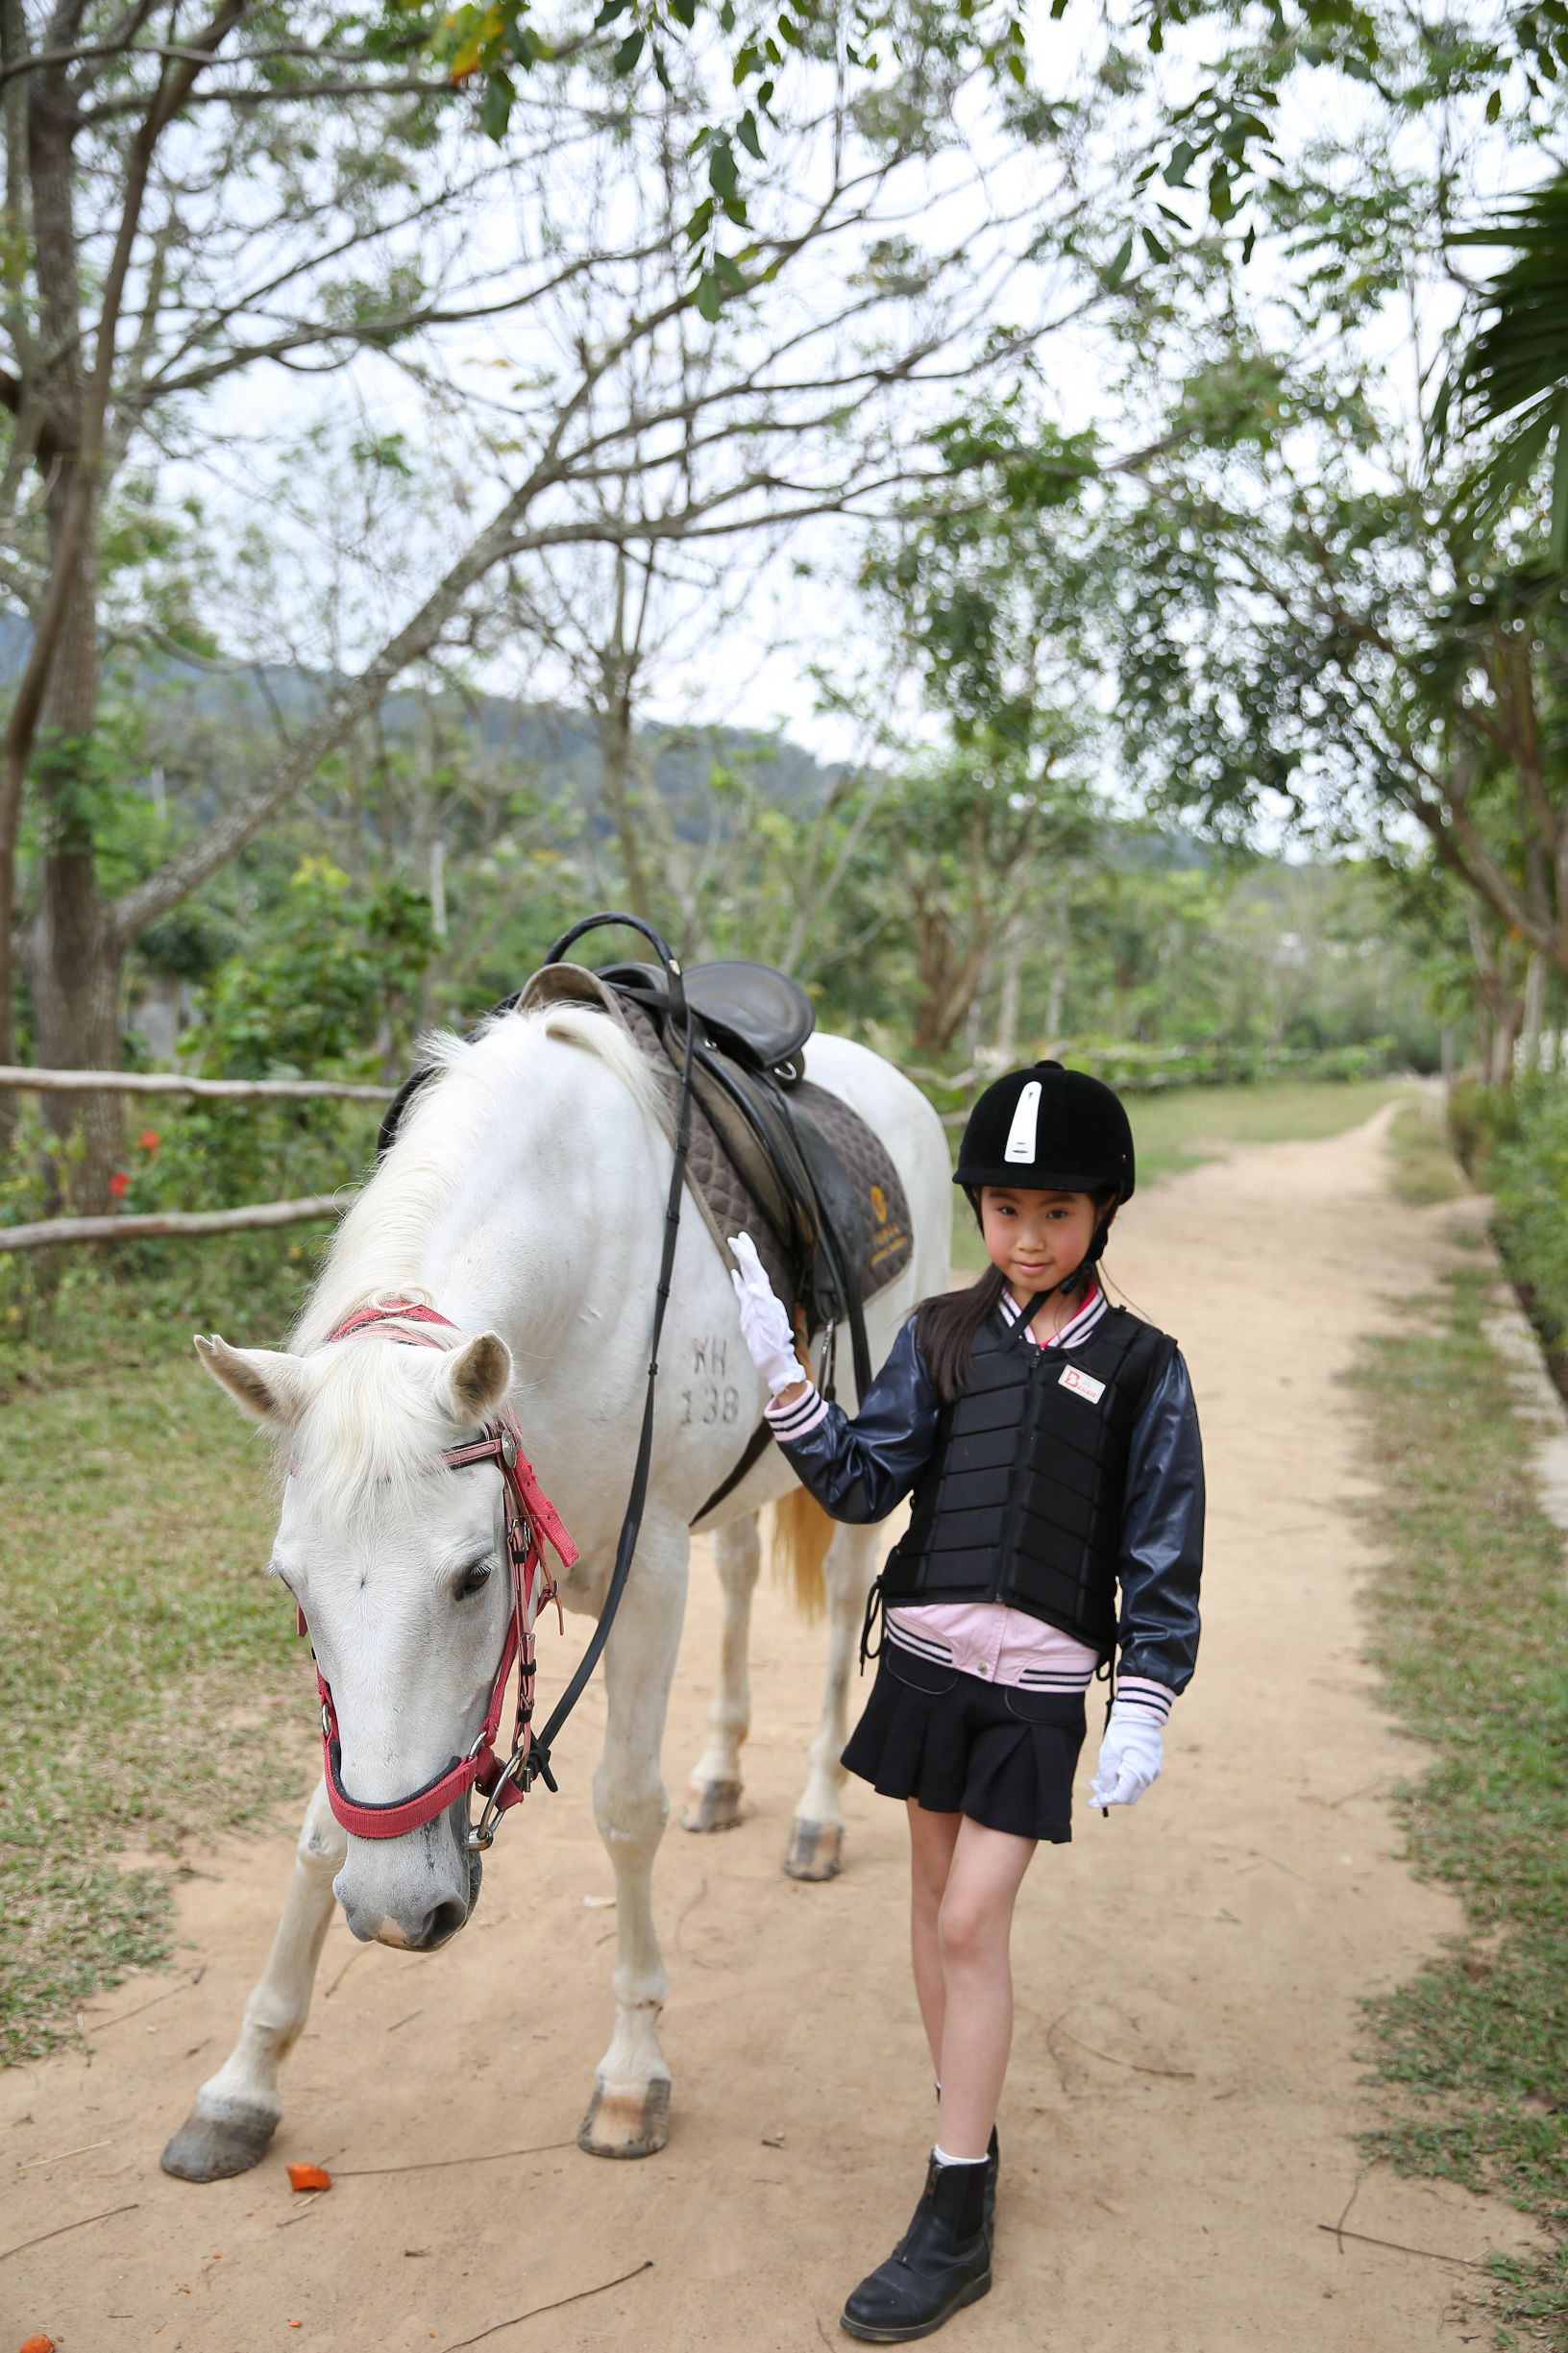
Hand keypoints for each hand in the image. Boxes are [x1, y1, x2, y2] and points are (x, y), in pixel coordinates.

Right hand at [728, 1233, 804, 1394]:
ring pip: (749, 1278)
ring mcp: (756, 1305)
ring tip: (737, 1248)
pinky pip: (743, 1292)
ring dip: (744, 1263)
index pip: (756, 1272)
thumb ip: (761, 1306)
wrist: (776, 1363)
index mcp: (767, 1299)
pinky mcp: (751, 1314)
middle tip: (738, 1236)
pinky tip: (735, 1274)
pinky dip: (739, 1281)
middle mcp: (763, 1298)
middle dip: (747, 1252)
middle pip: (754, 1270)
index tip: (736, 1241)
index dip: (747, 1256)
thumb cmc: (773, 1348)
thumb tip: (752, 1286)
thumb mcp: (768, 1328)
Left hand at [1086, 1703, 1162, 1807]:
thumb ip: (1106, 1778)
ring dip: (1117, 1785)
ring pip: (1133, 1788)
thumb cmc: (1122, 1732)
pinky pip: (1138, 1778)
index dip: (1104, 1800)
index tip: (1091, 1801)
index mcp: (1137, 1775)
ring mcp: (1153, 1771)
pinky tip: (1114, 1769)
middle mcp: (1149, 1776)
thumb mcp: (1108, 1755)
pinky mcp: (1153, 1765)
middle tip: (1093, 1785)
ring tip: (1100, 1775)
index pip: (1120, 1797)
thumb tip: (1107, 1792)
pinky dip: (1125, 1778)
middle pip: (1128, 1796)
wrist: (1140, 1713)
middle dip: (1109, 1794)